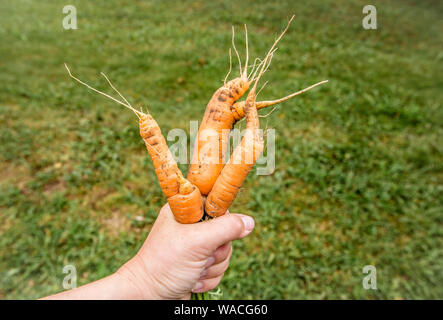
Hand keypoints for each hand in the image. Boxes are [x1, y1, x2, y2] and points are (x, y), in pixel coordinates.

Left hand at [116, 203, 254, 298]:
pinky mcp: (199, 264)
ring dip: (213, 267)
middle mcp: (191, 226)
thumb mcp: (197, 241)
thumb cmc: (165, 264)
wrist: (149, 296)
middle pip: (226, 230)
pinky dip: (209, 278)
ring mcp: (196, 246)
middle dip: (217, 250)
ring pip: (225, 251)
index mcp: (185, 210)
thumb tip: (250, 222)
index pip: (215, 201)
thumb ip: (226, 228)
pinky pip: (219, 268)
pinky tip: (193, 280)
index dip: (222, 216)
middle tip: (201, 256)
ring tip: (193, 270)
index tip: (217, 231)